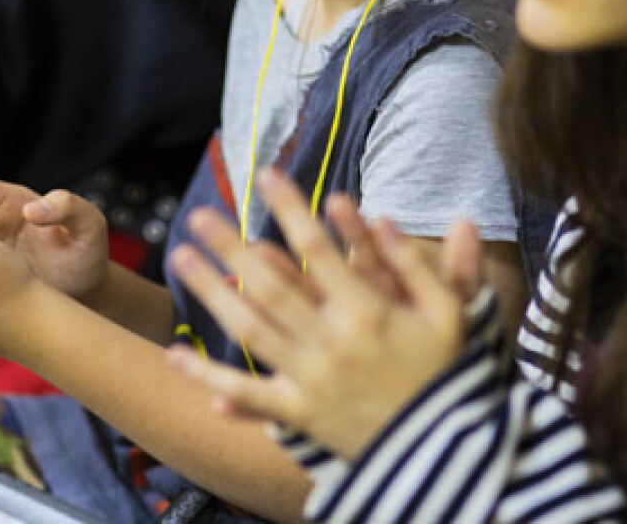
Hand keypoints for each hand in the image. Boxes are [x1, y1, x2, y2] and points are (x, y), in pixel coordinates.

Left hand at [165, 167, 480, 459]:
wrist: (444, 451)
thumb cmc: (448, 373)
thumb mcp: (450, 313)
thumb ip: (419, 264)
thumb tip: (386, 217)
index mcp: (368, 312)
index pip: (319, 249)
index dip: (291, 209)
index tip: (267, 176)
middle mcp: (331, 342)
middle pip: (270, 286)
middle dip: (232, 247)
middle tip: (200, 215)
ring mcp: (310, 379)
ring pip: (250, 330)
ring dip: (213, 293)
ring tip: (182, 259)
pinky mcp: (298, 413)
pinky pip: (248, 394)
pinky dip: (209, 380)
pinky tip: (176, 357)